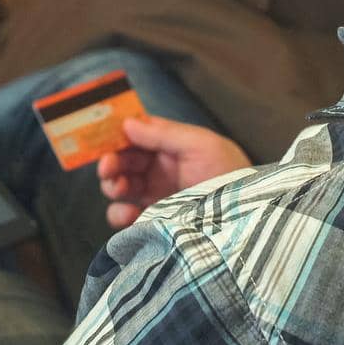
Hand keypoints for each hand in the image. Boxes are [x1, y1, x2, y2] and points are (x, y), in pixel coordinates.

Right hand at [97, 115, 250, 228]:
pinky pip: (126, 216)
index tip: (100, 137)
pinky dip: (119, 213)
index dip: (117, 134)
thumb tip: (128, 124)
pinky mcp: (154, 220)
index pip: (137, 135)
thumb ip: (164, 133)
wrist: (243, 217)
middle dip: (111, 161)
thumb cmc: (229, 174)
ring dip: (113, 185)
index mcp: (172, 146)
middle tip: (107, 168)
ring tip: (119, 188)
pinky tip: (128, 213)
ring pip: (120, 186)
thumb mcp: (201, 145)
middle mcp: (161, 169)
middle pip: (124, 160)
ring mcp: (156, 196)